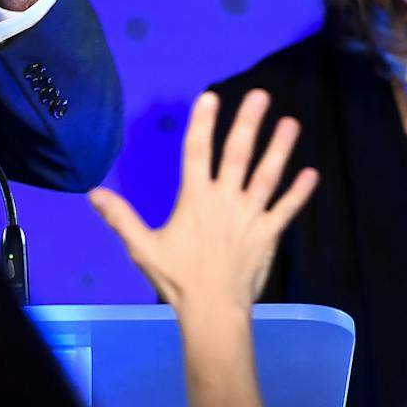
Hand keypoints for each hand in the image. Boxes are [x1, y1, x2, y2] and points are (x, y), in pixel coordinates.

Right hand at [88, 90, 318, 319]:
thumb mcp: (142, 248)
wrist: (213, 311)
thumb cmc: (177, 279)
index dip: (203, 124)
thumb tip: (94, 193)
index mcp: (195, 200)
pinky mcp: (268, 234)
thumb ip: (121, 218)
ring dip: (280, 149)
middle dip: (248, 124)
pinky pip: (286, 210)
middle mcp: (225, 201)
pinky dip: (299, 192)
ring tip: (291, 123)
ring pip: (267, 176)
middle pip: (238, 155)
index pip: (197, 153)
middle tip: (260, 95)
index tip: (210, 96)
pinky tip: (312, 174)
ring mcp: (250, 216)